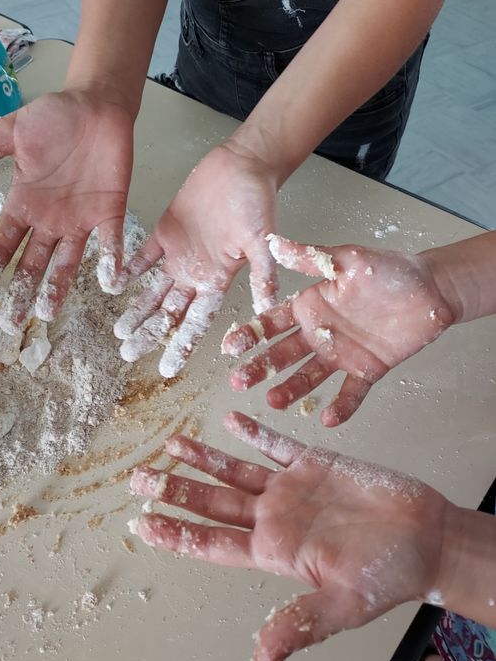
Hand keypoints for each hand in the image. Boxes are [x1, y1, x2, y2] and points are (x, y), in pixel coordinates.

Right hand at [0, 90, 133, 332]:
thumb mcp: (9, 133)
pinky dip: (111, 261)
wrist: (96, 106)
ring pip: (67, 262)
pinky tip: (108, 283)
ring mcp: (81, 219)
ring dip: (57, 287)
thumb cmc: (54, 119)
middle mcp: (51, 220)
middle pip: (32, 263)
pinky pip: (111, 241)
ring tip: (45, 313)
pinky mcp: (111, 212)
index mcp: (25, 203)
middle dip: (20, 291)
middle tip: (9, 324)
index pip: (2, 244)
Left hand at [110, 142, 280, 376]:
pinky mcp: (166, 232)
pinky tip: (113, 285)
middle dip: (151, 333)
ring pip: (154, 291)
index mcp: (218, 280)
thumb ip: (262, 273)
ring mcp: (179, 255)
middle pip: (170, 312)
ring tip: (118, 331)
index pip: (198, 321)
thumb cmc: (257, 202)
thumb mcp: (263, 240)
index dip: (183, 345)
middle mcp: (196, 274)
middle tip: (128, 353)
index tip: (168, 369)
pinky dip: (129, 270)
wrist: (243, 166)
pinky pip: (143, 257)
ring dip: (137, 310)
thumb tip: (268, 309)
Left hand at [129, 412, 451, 660]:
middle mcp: (275, 518)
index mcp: (274, 550)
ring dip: (204, 458)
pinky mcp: (314, 463)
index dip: (177, 533)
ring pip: (236, 470)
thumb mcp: (343, 605)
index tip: (143, 523)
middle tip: (140, 476)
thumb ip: (299, 624)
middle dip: (176, 489)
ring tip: (172, 444)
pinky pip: (276, 444)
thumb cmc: (390, 572)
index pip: (212, 542)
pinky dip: (253, 432)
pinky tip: (231, 420)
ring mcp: (292, 489)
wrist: (427, 536)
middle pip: (214, 502)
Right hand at [222, 237, 454, 425]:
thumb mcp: (346, 260)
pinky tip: (328, 418)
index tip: (229, 347)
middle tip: (240, 381)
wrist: (431, 290)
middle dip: (260, 368)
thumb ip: (310, 258)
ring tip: (274, 402)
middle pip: (282, 355)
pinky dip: (340, 407)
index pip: (271, 323)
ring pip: (309, 377)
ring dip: (291, 390)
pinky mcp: (366, 371)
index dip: (249, 335)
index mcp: (310, 307)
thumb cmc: (389, 270)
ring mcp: (341, 355)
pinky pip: (350, 393)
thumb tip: (274, 242)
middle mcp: (319, 334)